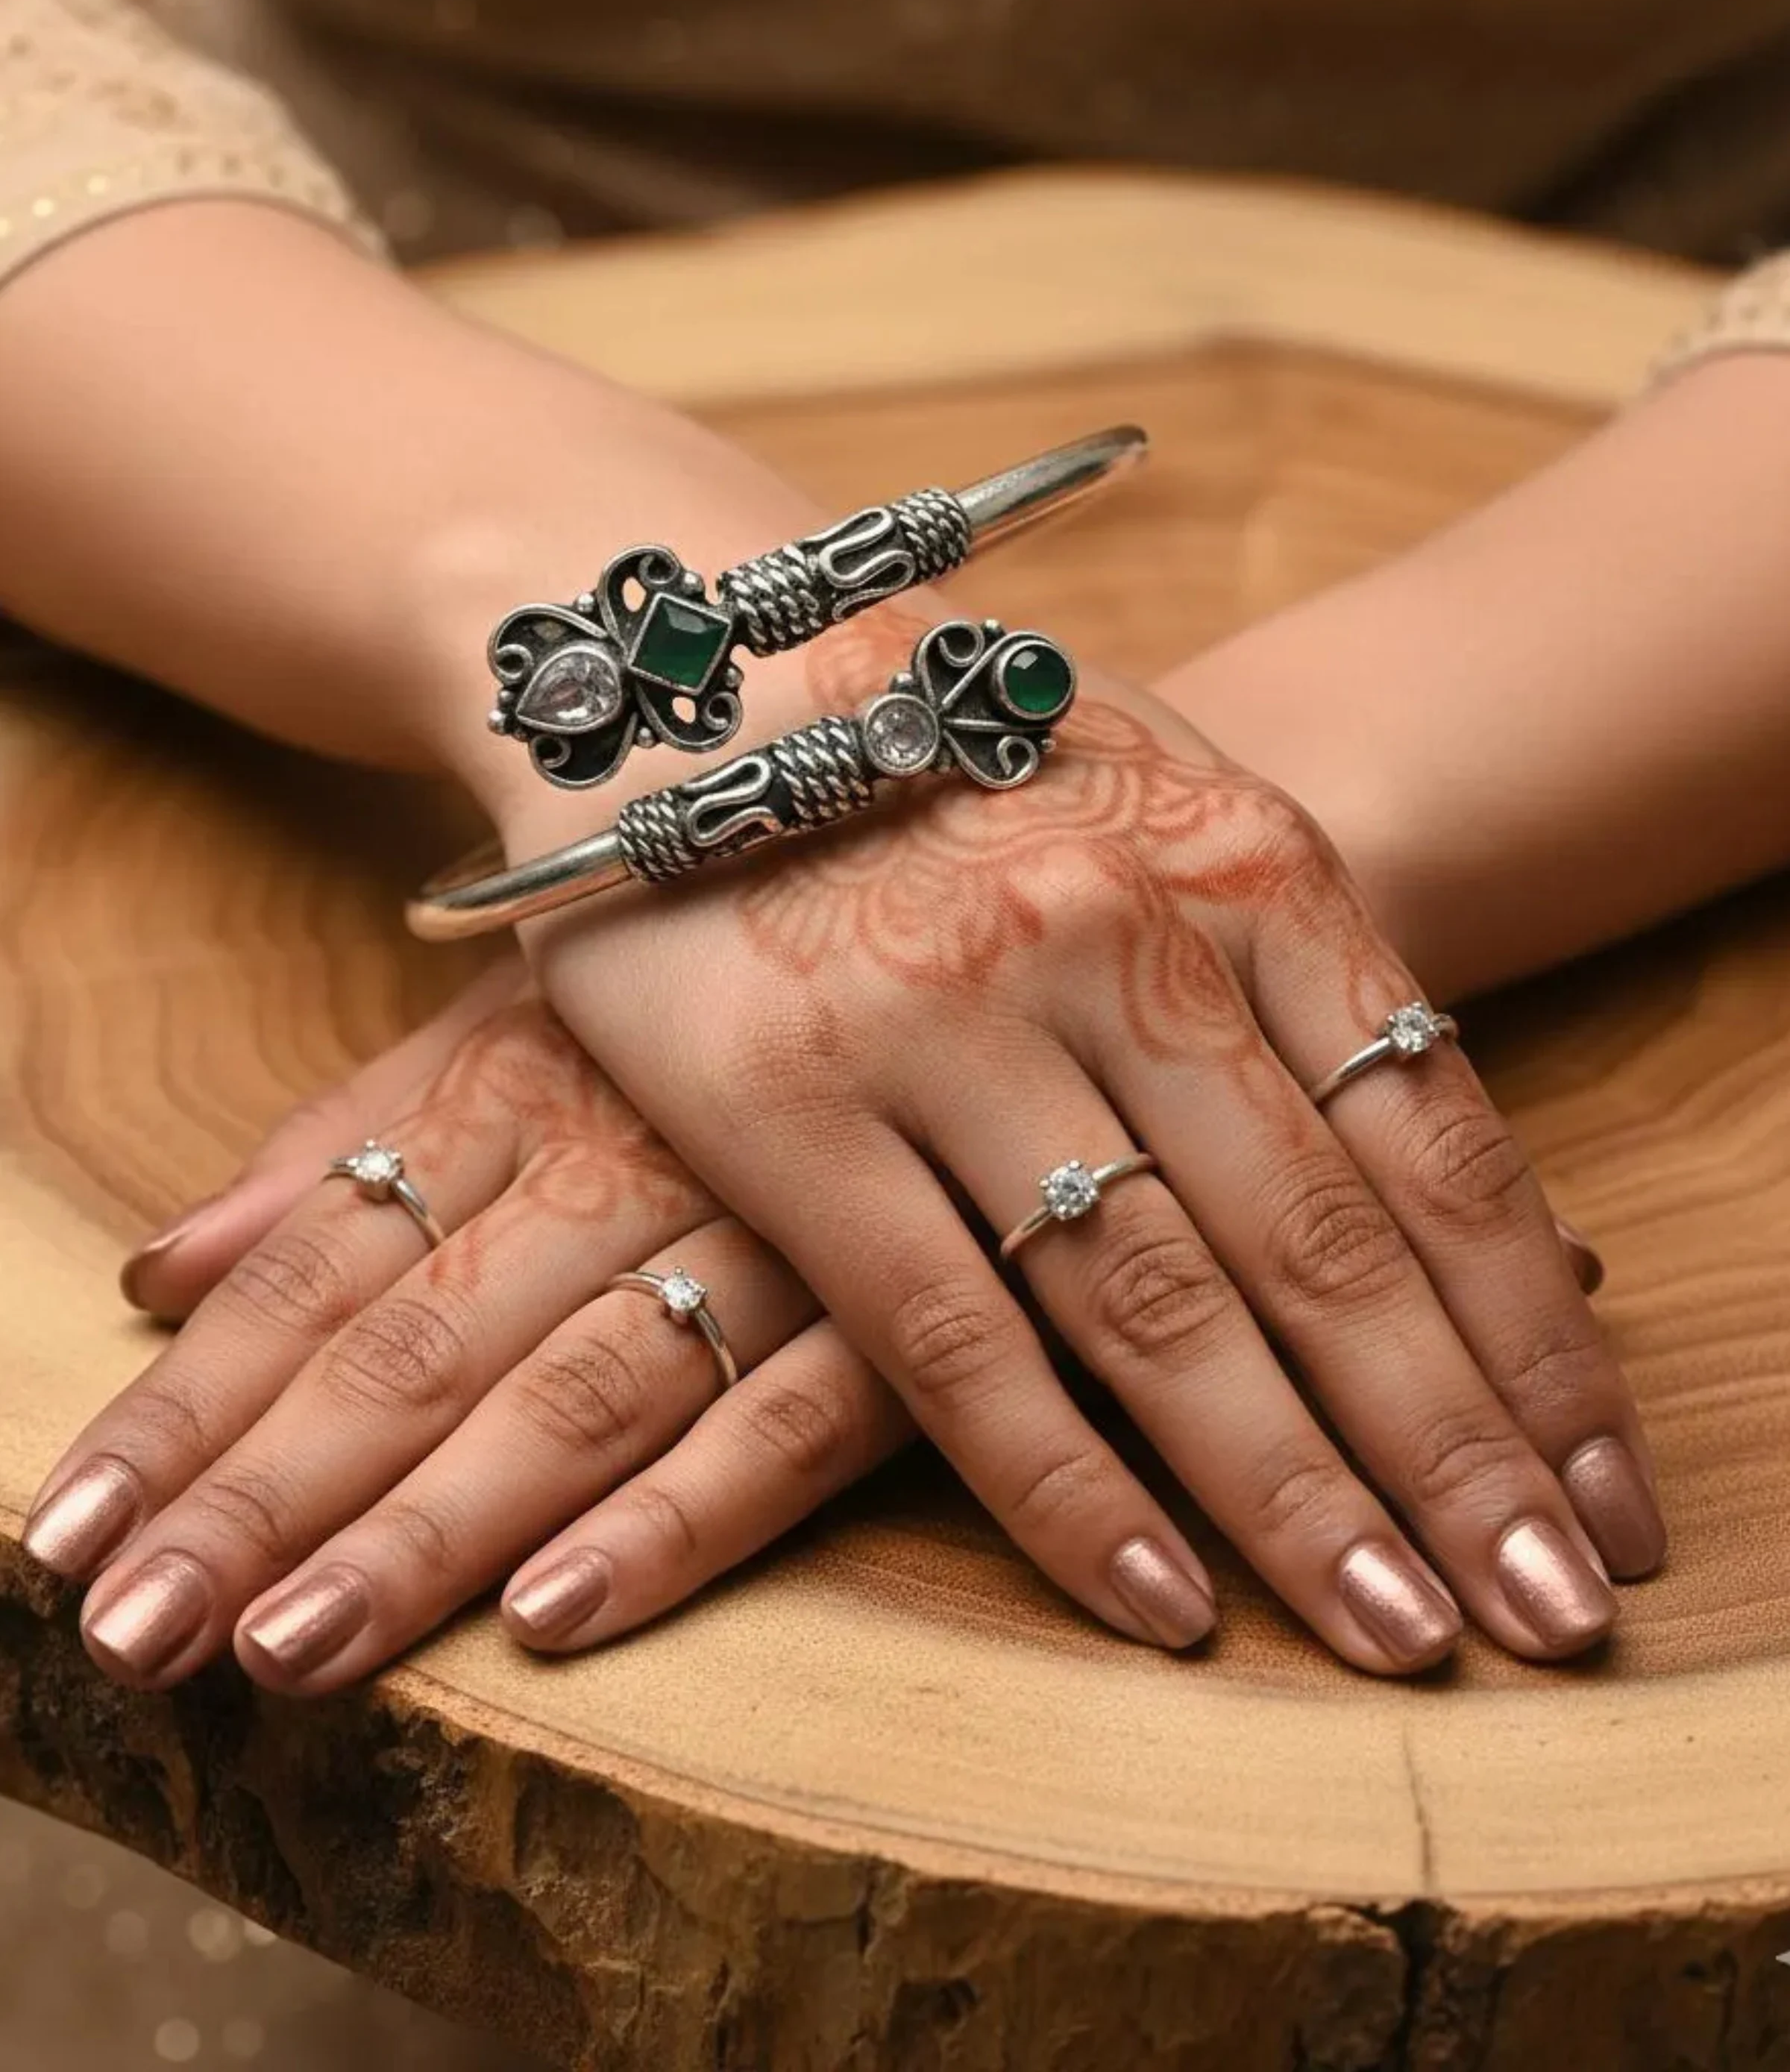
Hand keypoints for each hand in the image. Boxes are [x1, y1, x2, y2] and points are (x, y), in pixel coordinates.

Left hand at [23, 970, 910, 1691]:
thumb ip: (346, 1142)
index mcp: (515, 1082)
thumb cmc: (718, 979)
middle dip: (265, 1495)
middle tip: (131, 1636)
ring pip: (579, 1390)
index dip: (188, 1404)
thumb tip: (158, 1270)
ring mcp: (764, 1226)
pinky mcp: (903, 1299)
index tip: (64, 1535)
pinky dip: (682, 1513)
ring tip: (290, 1650)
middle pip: (417, 1342)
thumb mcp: (521, 1017)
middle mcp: (619, 1155)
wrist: (967, 905)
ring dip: (433, 1528)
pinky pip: (791, 1417)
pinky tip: (558, 1613)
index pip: (315, 1262)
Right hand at [506, 611, 1663, 1670]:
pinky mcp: (785, 1102)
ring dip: (1294, 1491)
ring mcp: (948, 1019)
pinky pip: (950, 1333)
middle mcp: (1117, 939)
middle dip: (1457, 1452)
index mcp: (1242, 858)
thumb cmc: (955, 758)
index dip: (1535, 1338)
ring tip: (1402, 1636)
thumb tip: (1457, 1194)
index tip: (1608, 1492)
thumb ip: (1293, 974)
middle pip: (1324, 1245)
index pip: (1435, 1139)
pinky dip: (1064, 1480)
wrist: (682, 664)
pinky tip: (1165, 1602)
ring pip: (1156, 1303)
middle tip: (1557, 1616)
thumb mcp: (1159, 800)